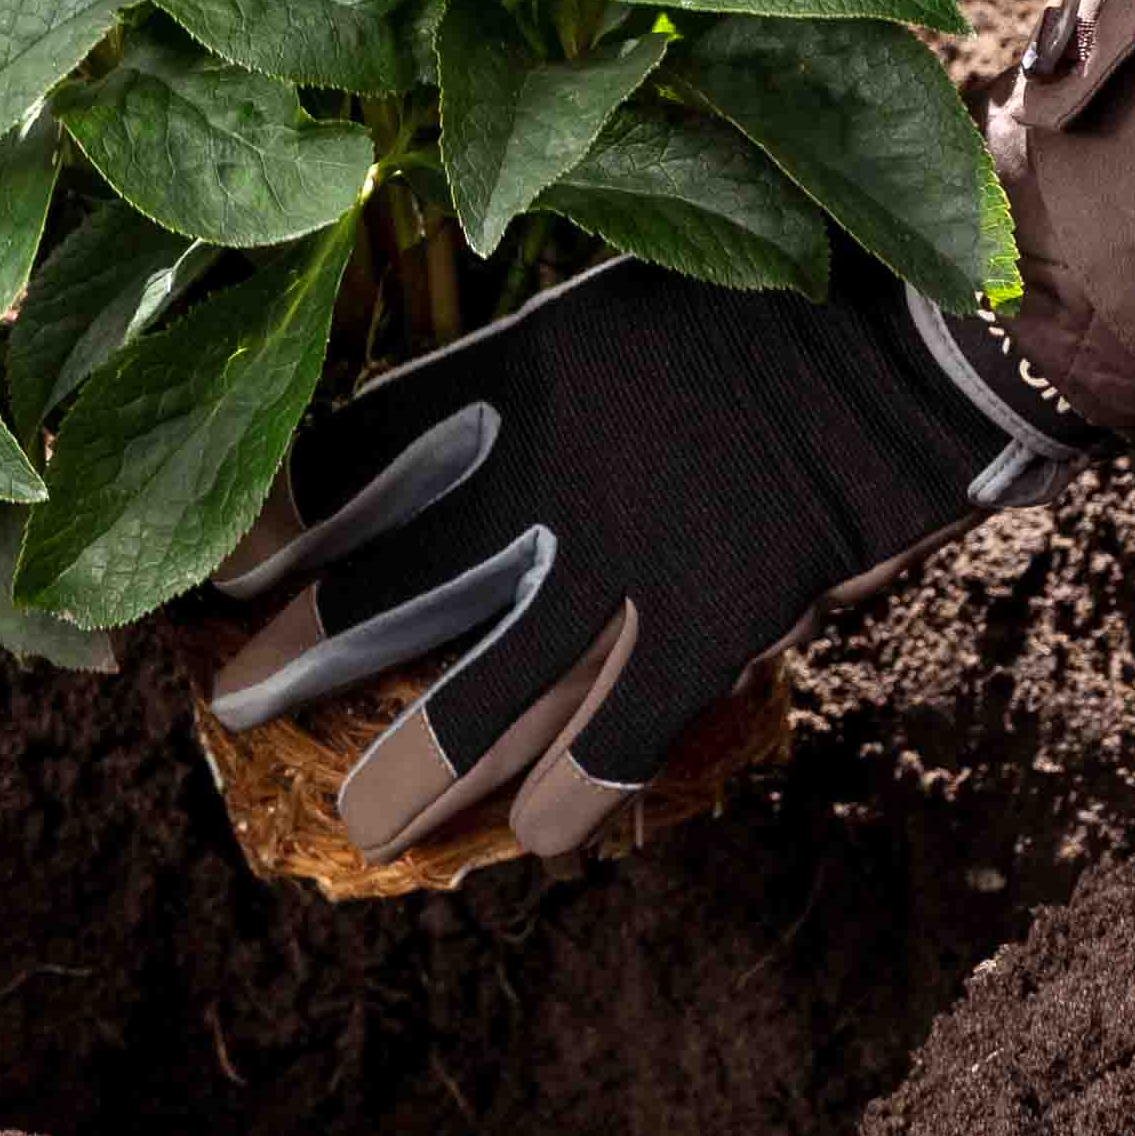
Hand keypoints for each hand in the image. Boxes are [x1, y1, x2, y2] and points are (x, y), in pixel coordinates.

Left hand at [210, 253, 1091, 861]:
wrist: (908, 342)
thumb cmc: (772, 300)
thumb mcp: (614, 309)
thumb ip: (529, 374)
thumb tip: (439, 437)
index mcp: (513, 385)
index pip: (350, 470)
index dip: (279, 535)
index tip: (226, 577)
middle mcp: (542, 485)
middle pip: (383, 595)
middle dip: (299, 663)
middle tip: (232, 706)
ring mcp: (623, 572)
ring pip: (481, 706)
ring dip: (411, 775)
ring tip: (366, 822)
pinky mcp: (708, 635)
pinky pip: (612, 750)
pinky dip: (567, 802)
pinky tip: (533, 835)